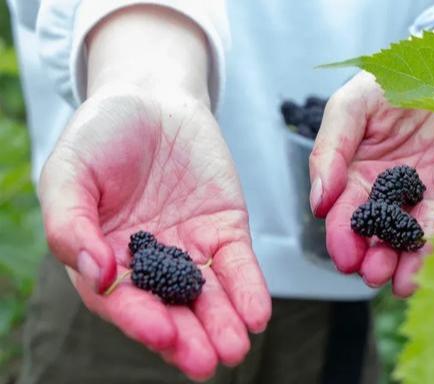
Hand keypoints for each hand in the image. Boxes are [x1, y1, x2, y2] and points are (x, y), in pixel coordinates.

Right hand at [38, 6, 270, 380]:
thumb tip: (94, 270)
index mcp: (103, 257)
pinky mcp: (225, 230)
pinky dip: (248, 288)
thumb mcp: (70, 171)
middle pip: (168, 308)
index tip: (162, 333)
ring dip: (223, 323)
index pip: (120, 299)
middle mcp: (148, 263)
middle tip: (207, 361)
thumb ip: (70, 221)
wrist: (153, 98)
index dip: (139, 318)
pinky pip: (237, 264)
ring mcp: (189, 248)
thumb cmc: (102, 134)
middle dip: (189, 337)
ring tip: (236, 348)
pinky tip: (258, 313)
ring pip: (207, 295)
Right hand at [309, 71, 433, 296]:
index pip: (349, 214)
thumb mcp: (350, 107)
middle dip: (378, 256)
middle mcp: (396, 191)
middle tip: (374, 273)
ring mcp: (433, 188)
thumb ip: (329, 149)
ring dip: (411, 260)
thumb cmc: (392, 81)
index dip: (344, 237)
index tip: (345, 256)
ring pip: (421, 232)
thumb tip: (318, 201)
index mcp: (363, 176)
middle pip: (384, 233)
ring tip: (403, 281)